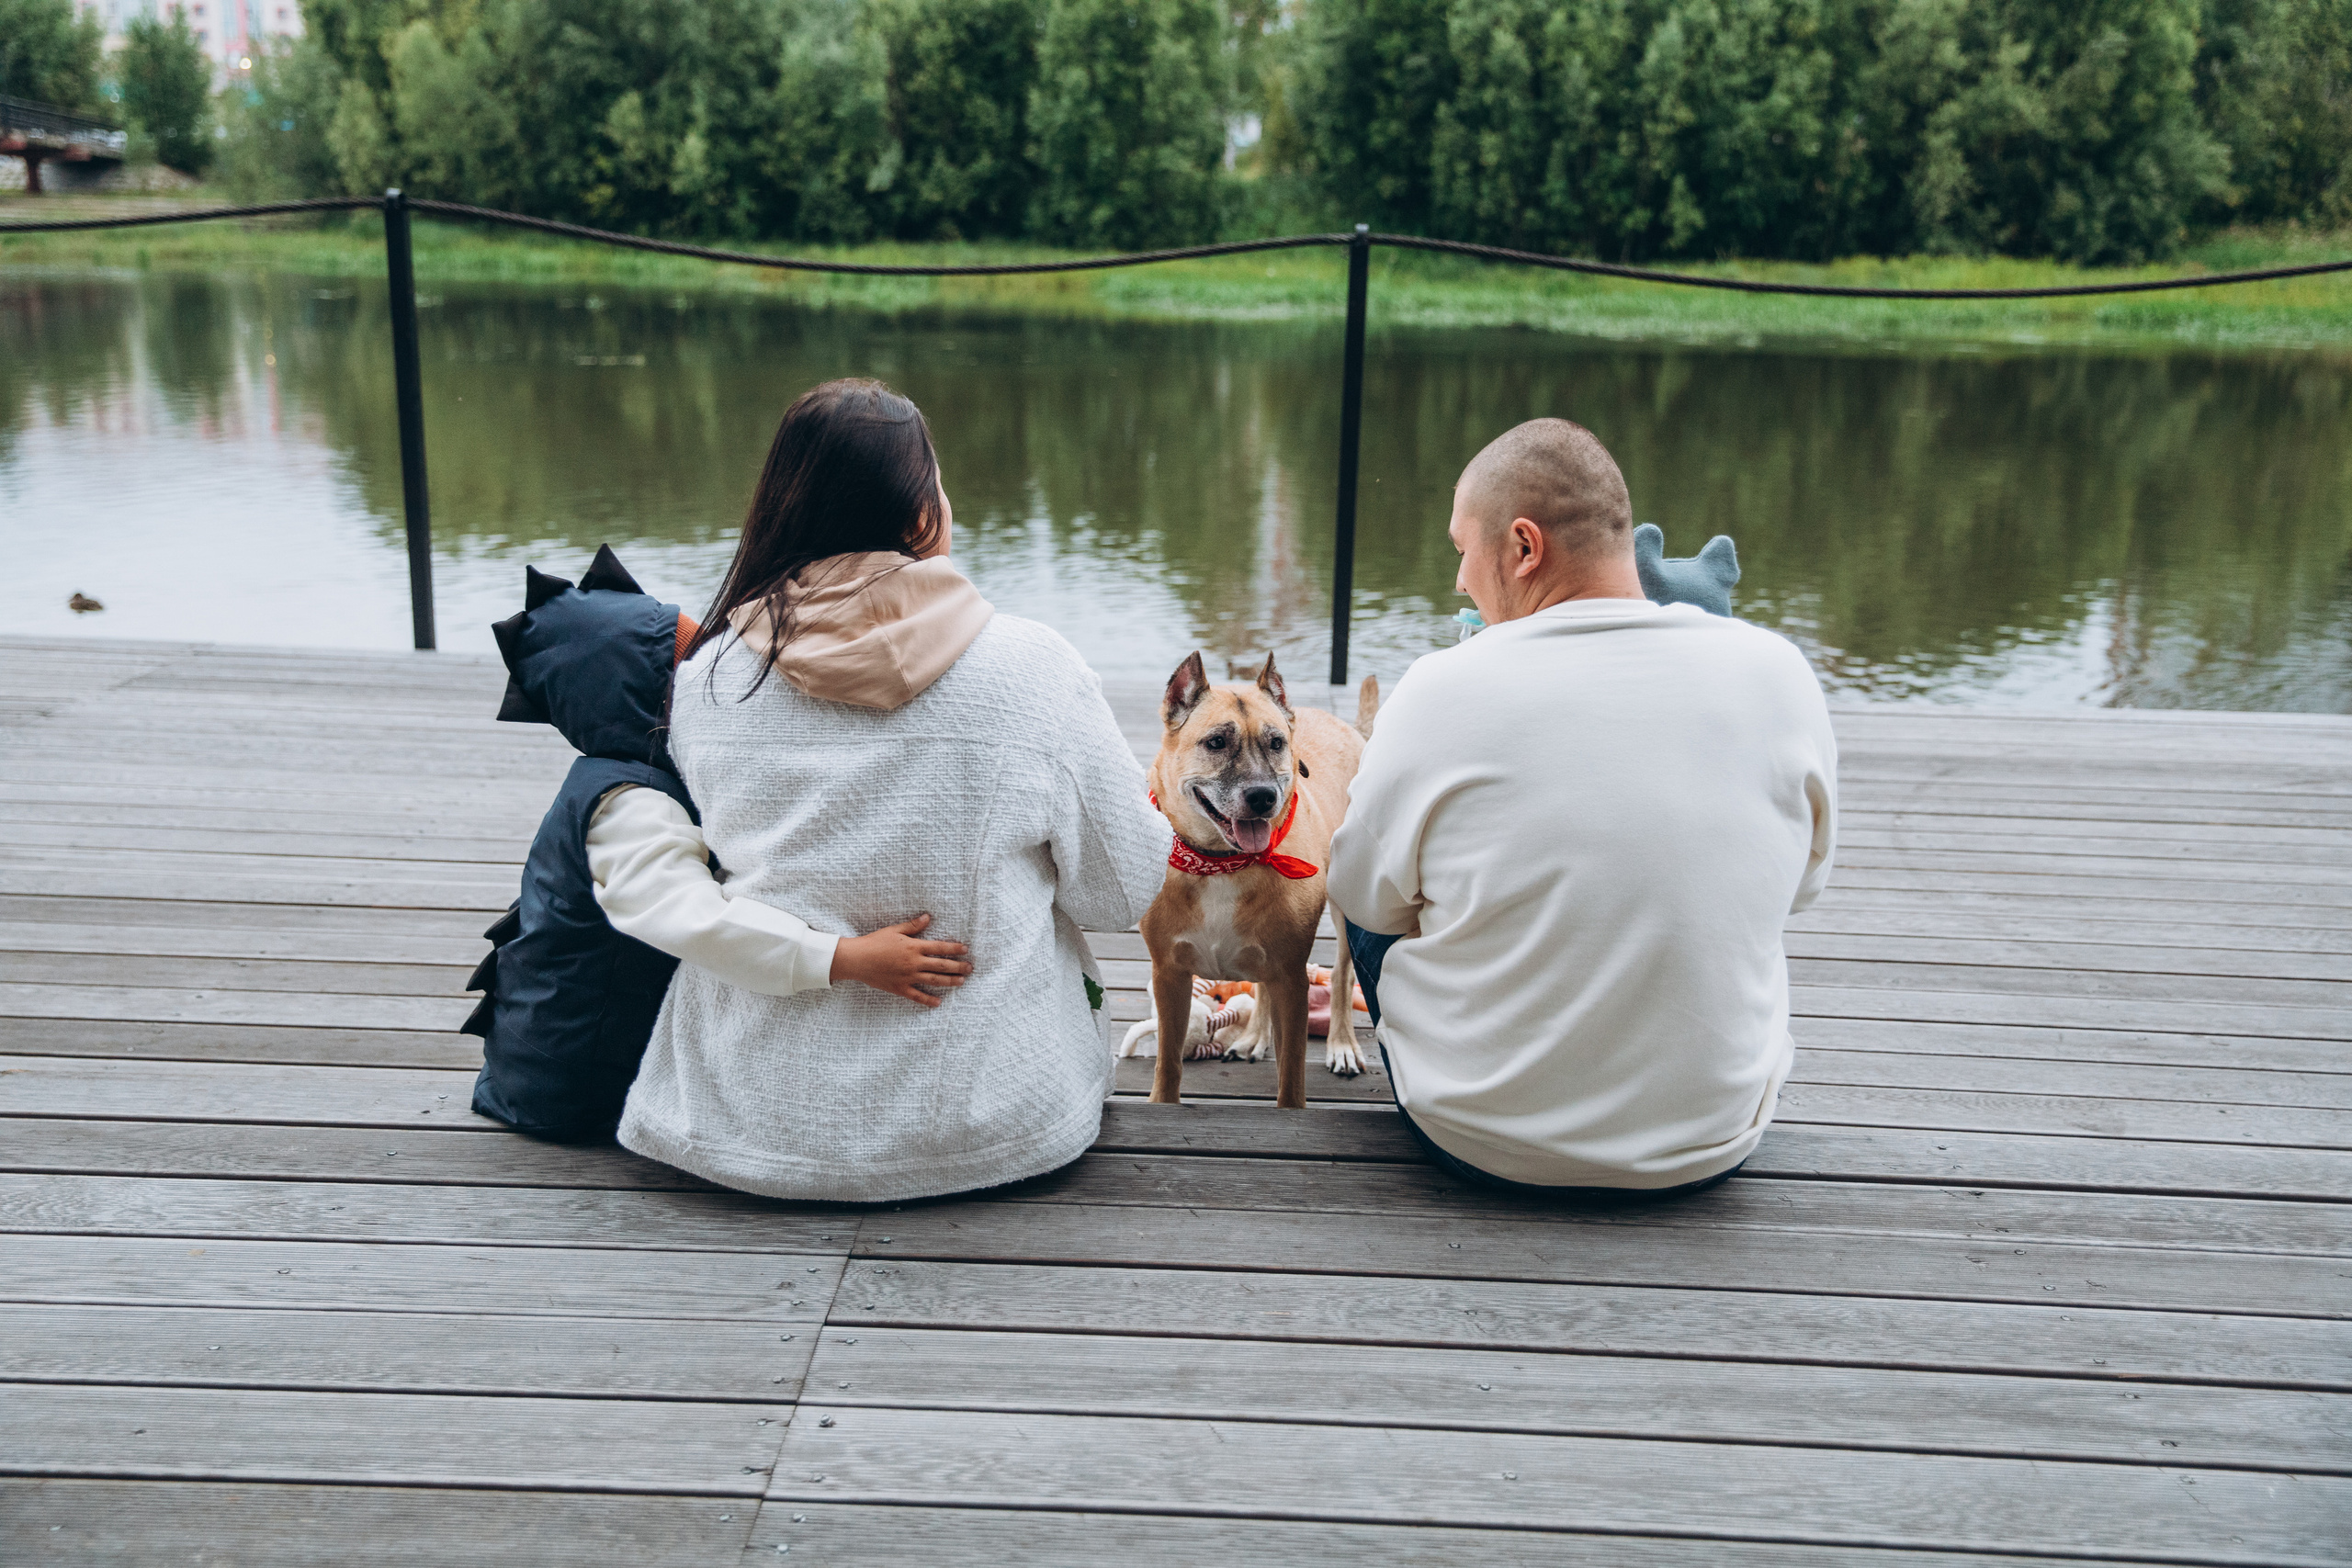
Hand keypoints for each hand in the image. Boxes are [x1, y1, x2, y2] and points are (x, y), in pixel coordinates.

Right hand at [830, 914, 971, 1006]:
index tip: (966, 950)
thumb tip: (928, 917)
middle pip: (941, 965)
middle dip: (958, 967)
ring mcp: (908, 977)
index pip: (940, 947)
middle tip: (970, 968)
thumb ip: (913, 926)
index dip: (954, 949)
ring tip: (961, 982)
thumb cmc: (875, 942)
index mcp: (914, 947)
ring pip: (934, 980)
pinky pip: (917, 996)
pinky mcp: (900, 988)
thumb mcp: (894, 930)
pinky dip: (928, 1000)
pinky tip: (938, 1002)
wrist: (857, 959)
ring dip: (949, 981)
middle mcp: (914, 963)